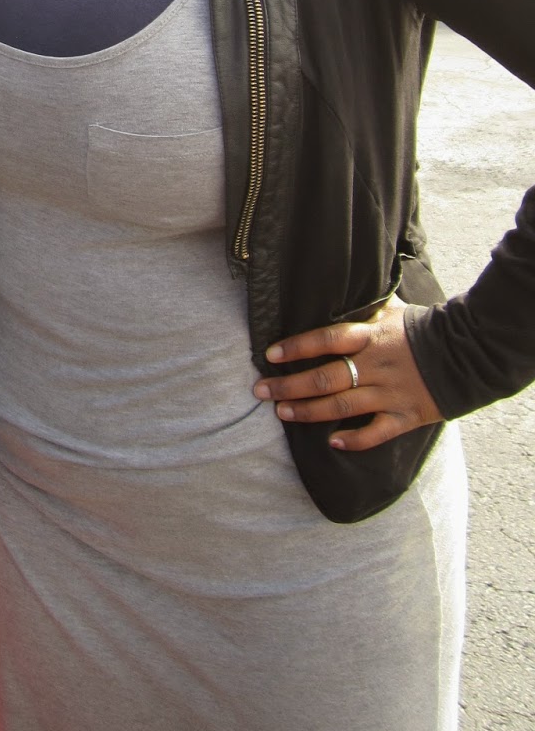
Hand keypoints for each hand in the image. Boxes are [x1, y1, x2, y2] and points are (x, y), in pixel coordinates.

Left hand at [252, 297, 442, 451]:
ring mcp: (390, 393)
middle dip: (288, 385)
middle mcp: (375, 366)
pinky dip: (354, 440)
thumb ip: (364, 309)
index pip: (325, 340)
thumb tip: (341, 287)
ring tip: (282, 412)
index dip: (296, 347)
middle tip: (261, 390)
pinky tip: (332, 442)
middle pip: (323, 378)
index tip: (270, 354)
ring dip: (308, 411)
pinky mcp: (406, 416)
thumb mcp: (392, 310)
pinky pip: (375, 433)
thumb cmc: (424, 327)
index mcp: (370, 336)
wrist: (470, 352)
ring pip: (340, 406)